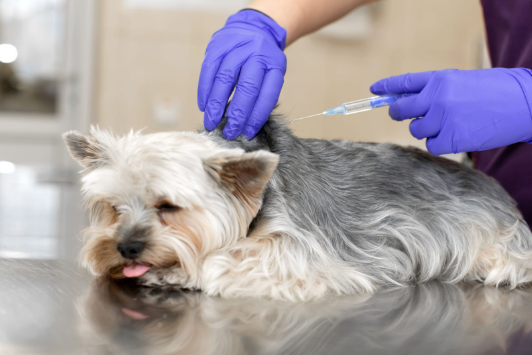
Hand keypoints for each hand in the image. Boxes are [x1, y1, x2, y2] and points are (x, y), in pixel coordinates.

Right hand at [198, 10, 286, 139]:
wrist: (252, 29)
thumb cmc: (261, 61)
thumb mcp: (270, 74)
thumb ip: (261, 96)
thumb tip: (245, 126)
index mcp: (275, 65)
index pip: (267, 95)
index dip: (256, 117)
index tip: (247, 133)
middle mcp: (258, 54)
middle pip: (247, 88)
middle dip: (236, 115)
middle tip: (229, 132)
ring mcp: (237, 47)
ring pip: (225, 79)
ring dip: (216, 105)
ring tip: (212, 123)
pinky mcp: (218, 45)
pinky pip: (208, 71)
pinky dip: (205, 91)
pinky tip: (204, 106)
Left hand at [370, 68, 531, 154]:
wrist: (525, 103)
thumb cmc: (496, 91)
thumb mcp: (462, 81)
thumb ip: (435, 89)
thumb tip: (408, 99)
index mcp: (440, 79)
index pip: (404, 83)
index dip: (387, 87)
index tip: (374, 90)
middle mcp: (437, 98)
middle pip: (402, 111)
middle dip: (400, 114)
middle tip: (406, 116)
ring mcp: (443, 119)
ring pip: (417, 131)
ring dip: (427, 130)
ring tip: (450, 123)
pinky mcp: (452, 139)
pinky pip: (431, 146)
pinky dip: (439, 143)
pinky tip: (455, 136)